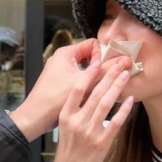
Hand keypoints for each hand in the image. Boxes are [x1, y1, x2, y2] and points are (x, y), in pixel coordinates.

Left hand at [9, 39, 125, 140]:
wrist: (36, 117)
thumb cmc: (56, 98)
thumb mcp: (85, 84)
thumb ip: (107, 71)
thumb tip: (126, 61)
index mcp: (66, 53)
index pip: (93, 44)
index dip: (102, 56)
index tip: (106, 70)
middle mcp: (62, 58)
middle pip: (89, 56)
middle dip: (100, 67)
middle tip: (108, 79)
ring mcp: (60, 70)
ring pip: (84, 69)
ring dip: (94, 77)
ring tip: (100, 89)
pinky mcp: (59, 82)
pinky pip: (78, 78)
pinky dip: (86, 84)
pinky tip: (91, 95)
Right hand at [51, 60, 134, 161]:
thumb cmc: (68, 146)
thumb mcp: (65, 125)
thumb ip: (76, 108)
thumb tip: (91, 89)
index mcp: (66, 115)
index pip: (77, 90)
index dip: (88, 74)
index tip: (98, 62)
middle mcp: (77, 121)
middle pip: (95, 93)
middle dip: (109, 76)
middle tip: (119, 63)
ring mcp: (90, 132)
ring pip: (105, 104)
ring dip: (117, 87)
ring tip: (125, 75)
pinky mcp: (102, 142)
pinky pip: (115, 122)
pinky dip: (124, 110)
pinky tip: (130, 99)